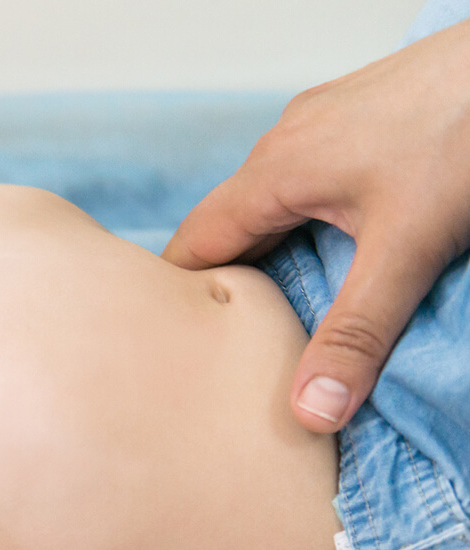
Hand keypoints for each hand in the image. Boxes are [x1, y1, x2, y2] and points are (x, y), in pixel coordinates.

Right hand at [162, 19, 469, 433]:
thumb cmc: (463, 133)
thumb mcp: (408, 249)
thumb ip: (357, 332)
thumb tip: (309, 410)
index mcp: (272, 171)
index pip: (194, 242)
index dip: (179, 295)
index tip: (178, 345)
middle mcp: (284, 141)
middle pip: (232, 223)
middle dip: (231, 279)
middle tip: (234, 343)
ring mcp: (322, 122)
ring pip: (273, 198)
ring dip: (275, 247)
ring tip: (289, 302)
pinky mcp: (360, 115)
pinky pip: (310, 176)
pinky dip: (310, 216)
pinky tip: (346, 240)